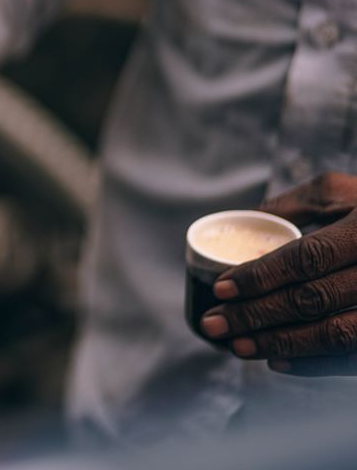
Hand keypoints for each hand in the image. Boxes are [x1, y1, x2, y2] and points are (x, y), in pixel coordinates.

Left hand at [200, 172, 356, 374]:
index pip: (307, 258)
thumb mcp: (342, 193)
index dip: (261, 276)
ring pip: (334, 334)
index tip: (221, 289)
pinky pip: (354, 358)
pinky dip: (314, 364)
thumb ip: (296, 205)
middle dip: (256, 315)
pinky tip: (277, 362)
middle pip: (312, 299)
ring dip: (280, 344)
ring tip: (237, 347)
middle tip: (214, 324)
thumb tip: (242, 221)